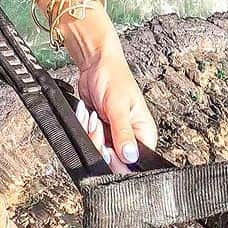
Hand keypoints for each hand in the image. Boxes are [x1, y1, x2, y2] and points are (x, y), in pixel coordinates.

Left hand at [73, 34, 157, 173]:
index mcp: (144, 134)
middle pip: (113, 159)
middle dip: (99, 142)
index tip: (107, 147)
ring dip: (89, 131)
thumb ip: (123, 132)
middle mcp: (130, 138)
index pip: (134, 162)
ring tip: (93, 115)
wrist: (95, 64)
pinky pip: (87, 139)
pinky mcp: (99, 130)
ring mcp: (113, 135)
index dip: (118, 159)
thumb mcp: (118, 106)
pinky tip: (87, 113)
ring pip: (97, 150)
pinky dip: (83, 126)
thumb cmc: (113, 78)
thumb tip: (129, 156)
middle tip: (98, 123)